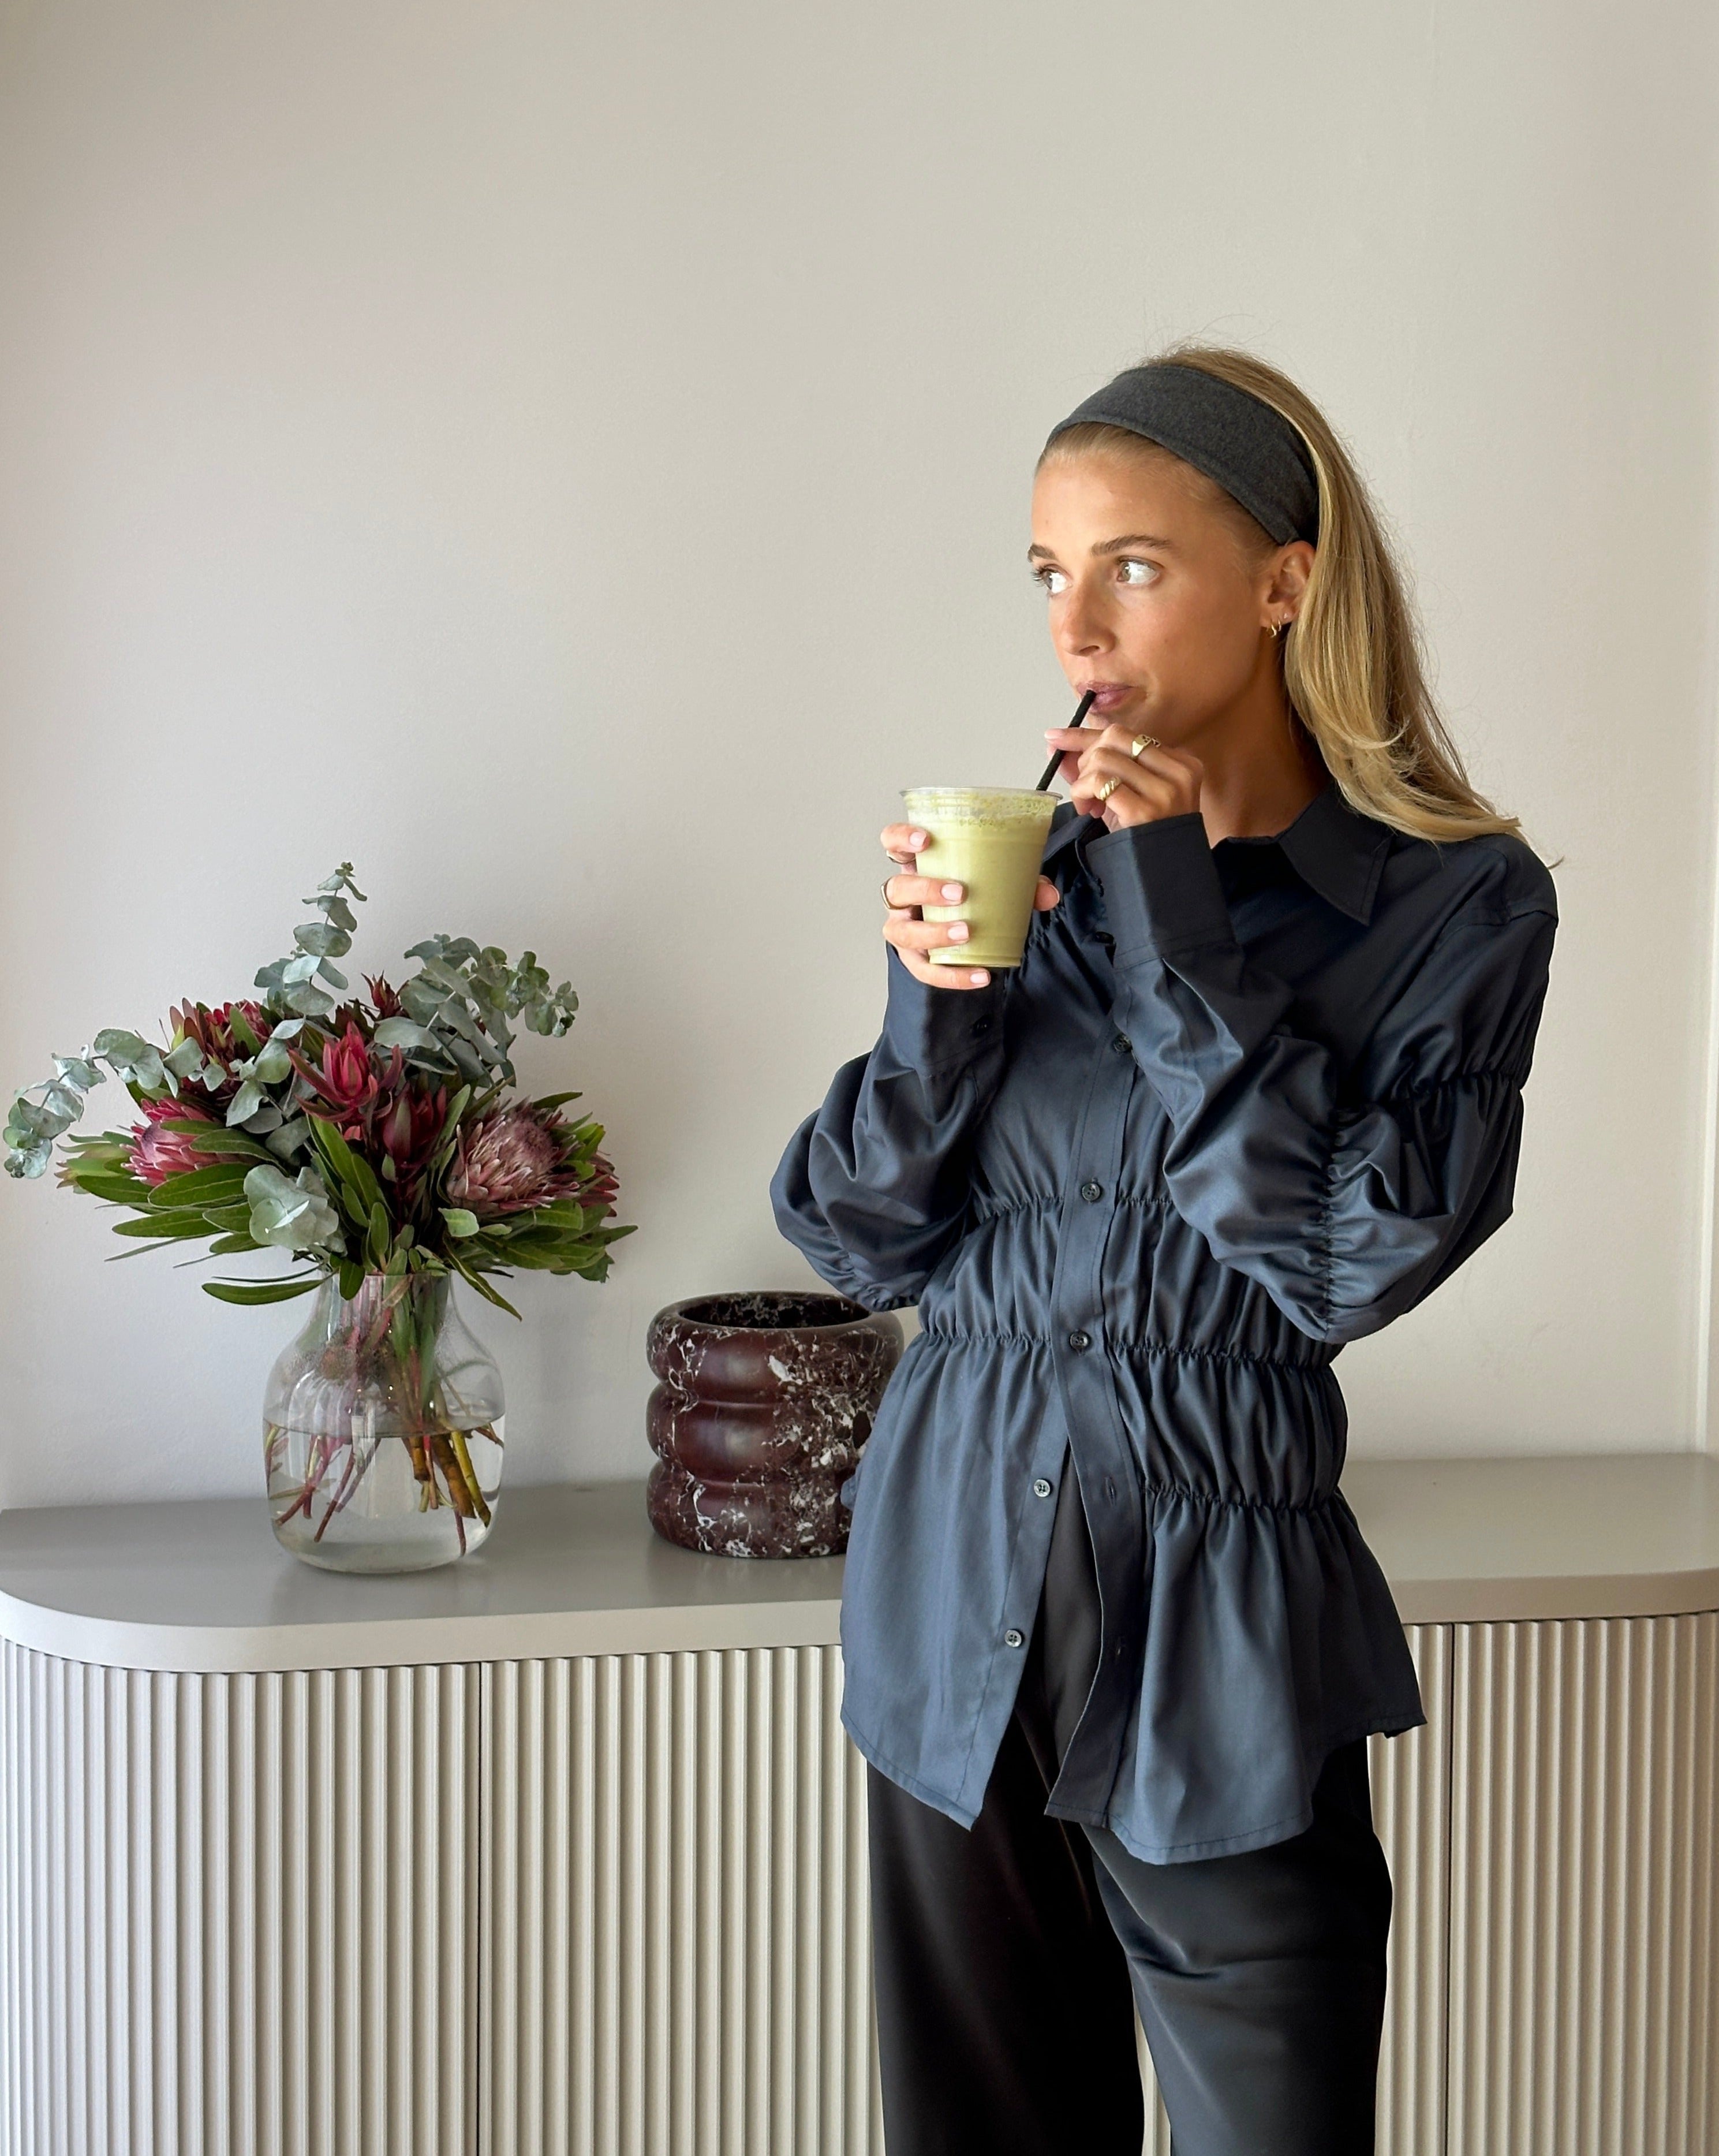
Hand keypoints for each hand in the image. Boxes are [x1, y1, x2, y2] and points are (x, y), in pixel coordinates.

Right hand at [879, 822, 1061, 989]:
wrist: (968, 929)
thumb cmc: (976, 893)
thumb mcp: (998, 880)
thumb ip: (1024, 883)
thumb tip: (1049, 894)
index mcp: (917, 865)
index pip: (892, 843)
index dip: (901, 838)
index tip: (925, 841)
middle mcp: (904, 896)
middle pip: (897, 889)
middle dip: (925, 890)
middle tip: (959, 893)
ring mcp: (904, 927)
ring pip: (903, 931)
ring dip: (932, 932)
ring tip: (964, 933)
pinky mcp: (915, 958)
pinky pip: (926, 970)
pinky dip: (953, 975)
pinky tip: (980, 975)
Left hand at [1042, 724, 1202, 832]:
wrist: (1166, 877)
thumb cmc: (1144, 834)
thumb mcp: (1127, 795)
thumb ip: (1097, 768)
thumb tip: (1056, 743)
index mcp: (1180, 762)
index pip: (1124, 734)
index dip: (1085, 736)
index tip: (1056, 737)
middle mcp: (1177, 772)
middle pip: (1114, 738)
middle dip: (1085, 759)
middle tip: (1084, 788)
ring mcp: (1164, 791)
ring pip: (1103, 758)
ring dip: (1082, 781)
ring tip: (1086, 804)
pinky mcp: (1145, 810)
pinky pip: (1100, 781)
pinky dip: (1082, 792)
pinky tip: (1087, 810)